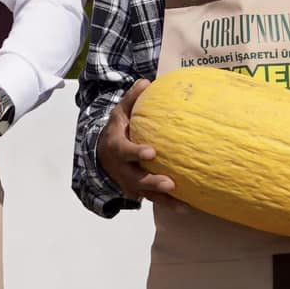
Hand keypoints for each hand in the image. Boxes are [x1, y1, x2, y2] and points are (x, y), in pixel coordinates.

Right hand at [94, 80, 178, 206]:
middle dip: (152, 182)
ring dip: (164, 199)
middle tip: (170, 183)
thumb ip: (132, 99)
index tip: (152, 153)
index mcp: (116, 147)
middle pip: (136, 179)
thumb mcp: (120, 112)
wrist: (103, 154)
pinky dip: (169, 204)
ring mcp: (130, 183)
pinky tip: (187, 207)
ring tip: (183, 203)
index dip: (137, 153)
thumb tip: (146, 82)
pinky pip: (154, 200)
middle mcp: (122, 169)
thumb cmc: (118, 129)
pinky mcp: (139, 192)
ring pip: (146, 194)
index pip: (125, 151)